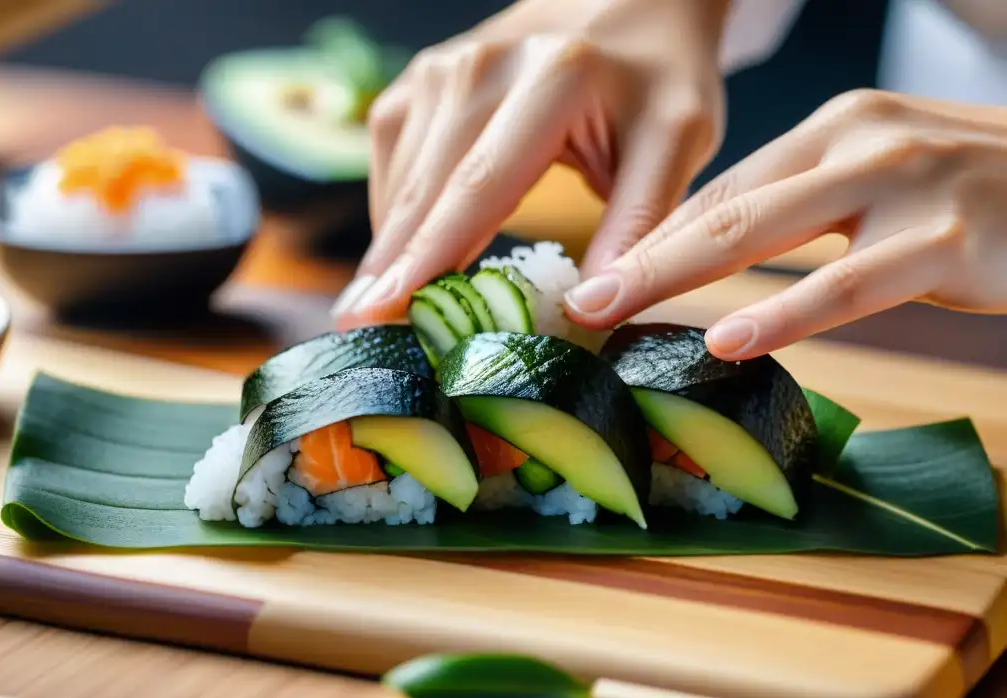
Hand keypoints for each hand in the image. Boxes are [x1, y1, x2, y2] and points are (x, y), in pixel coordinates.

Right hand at [332, 0, 728, 326]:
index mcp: (552, 78)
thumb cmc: (658, 79)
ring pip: (400, 178)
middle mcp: (482, 66)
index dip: (428, 257)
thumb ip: (637, 224)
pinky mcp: (423, 78)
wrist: (633, 3)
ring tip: (376, 309)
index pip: (479, 187)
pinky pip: (392, 154)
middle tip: (357, 329)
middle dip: (388, 266)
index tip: (385, 312)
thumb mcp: (676, 143)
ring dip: (388, 246)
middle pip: (424, 188)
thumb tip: (588, 311)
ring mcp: (443, 67)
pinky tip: (404, 250)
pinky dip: (395, 209)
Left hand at [563, 89, 1006, 358]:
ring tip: (611, 315)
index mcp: (832, 131)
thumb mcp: (882, 184)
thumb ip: (804, 211)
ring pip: (763, 235)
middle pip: (721, 208)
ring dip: (674, 278)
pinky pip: (847, 284)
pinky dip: (783, 315)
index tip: (597, 281)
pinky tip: (729, 341)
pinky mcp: (944, 238)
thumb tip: (710, 255)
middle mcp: (856, 143)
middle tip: (575, 300)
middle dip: (638, 258)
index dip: (651, 241)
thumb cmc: (978, 194)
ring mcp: (901, 185)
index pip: (720, 192)